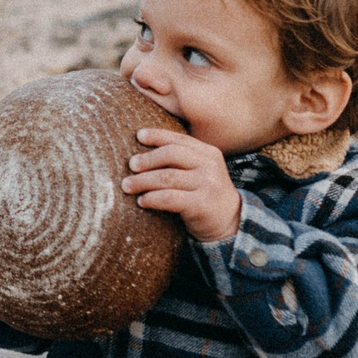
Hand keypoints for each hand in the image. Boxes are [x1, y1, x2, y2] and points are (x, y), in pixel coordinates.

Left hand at [123, 128, 241, 242]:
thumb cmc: (205, 194)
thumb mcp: (200, 171)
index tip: (139, 136)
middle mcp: (209, 166)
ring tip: (127, 186)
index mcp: (208, 153)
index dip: (157, 136)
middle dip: (147, 159)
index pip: (179, 139)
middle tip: (130, 165)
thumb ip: (182, 160)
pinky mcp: (201, 204)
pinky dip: (152, 198)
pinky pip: (169, 198)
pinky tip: (142, 201)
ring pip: (167, 177)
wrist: (230, 222)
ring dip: (142, 181)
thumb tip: (142, 152)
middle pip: (171, 154)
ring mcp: (207, 184)